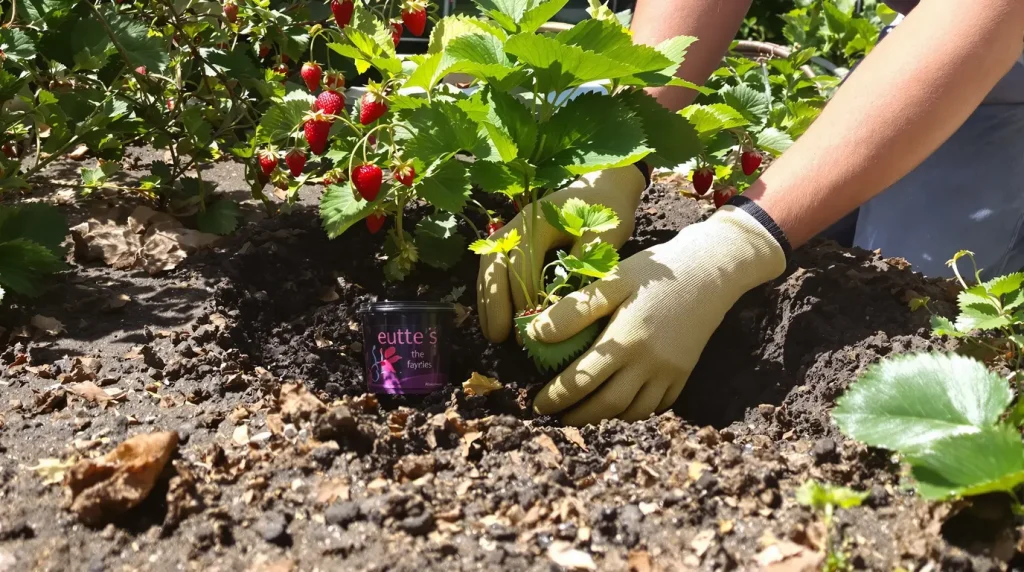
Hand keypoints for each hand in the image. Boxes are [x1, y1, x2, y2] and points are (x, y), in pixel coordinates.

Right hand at [476, 165, 647, 342]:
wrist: (604, 186)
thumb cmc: (605, 210)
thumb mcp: (603, 233)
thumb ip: (586, 262)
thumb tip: (567, 301)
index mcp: (537, 220)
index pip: (522, 263)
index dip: (525, 297)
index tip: (532, 326)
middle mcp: (516, 225)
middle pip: (494, 265)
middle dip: (494, 303)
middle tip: (500, 337)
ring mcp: (510, 232)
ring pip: (488, 269)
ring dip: (487, 303)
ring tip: (493, 335)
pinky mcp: (512, 243)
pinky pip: (494, 270)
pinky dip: (491, 295)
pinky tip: (494, 320)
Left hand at [529, 204, 787, 425]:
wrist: (711, 269)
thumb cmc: (655, 271)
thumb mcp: (612, 281)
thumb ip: (574, 310)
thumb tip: (534, 334)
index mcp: (625, 340)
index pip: (581, 380)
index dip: (556, 397)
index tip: (537, 403)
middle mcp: (648, 363)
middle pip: (606, 405)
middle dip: (577, 415)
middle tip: (556, 414)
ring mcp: (669, 372)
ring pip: (633, 410)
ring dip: (606, 416)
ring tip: (584, 409)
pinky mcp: (684, 374)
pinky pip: (657, 405)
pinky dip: (635, 410)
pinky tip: (620, 402)